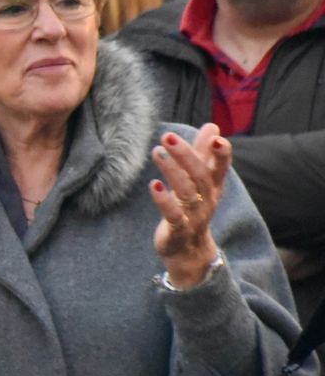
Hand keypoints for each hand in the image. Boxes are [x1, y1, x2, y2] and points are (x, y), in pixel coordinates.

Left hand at [150, 124, 228, 287]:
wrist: (188, 250)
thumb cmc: (193, 208)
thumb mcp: (200, 180)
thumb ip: (203, 153)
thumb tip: (212, 125)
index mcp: (213, 186)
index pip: (221, 167)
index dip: (221, 154)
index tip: (216, 137)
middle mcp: (207, 200)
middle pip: (201, 176)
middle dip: (186, 155)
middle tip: (168, 136)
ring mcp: (194, 216)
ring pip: (187, 192)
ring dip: (172, 171)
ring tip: (157, 152)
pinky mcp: (177, 230)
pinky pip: (173, 215)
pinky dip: (164, 200)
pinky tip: (153, 184)